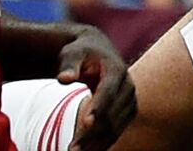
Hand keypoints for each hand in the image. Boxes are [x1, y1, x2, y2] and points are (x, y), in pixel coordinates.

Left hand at [60, 31, 135, 150]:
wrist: (97, 53)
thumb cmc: (81, 52)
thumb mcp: (73, 54)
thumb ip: (69, 65)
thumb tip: (63, 78)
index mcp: (116, 70)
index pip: (108, 91)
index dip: (98, 107)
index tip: (86, 123)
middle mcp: (128, 86)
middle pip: (111, 114)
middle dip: (92, 133)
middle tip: (73, 148)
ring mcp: (130, 101)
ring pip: (114, 127)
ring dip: (96, 143)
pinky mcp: (127, 113)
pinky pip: (116, 131)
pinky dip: (102, 144)